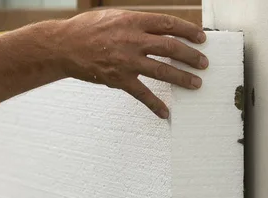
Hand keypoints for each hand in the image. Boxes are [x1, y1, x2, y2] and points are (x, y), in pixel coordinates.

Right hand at [55, 10, 208, 118]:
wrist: (63, 46)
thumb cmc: (86, 29)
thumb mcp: (113, 17)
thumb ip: (136, 23)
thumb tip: (159, 29)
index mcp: (133, 21)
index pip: (168, 24)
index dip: (188, 31)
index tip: (201, 38)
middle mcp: (132, 40)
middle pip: (170, 47)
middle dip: (191, 56)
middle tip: (204, 63)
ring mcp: (126, 61)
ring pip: (162, 70)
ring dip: (182, 78)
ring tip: (196, 84)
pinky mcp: (119, 79)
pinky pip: (142, 94)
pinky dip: (155, 104)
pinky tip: (165, 112)